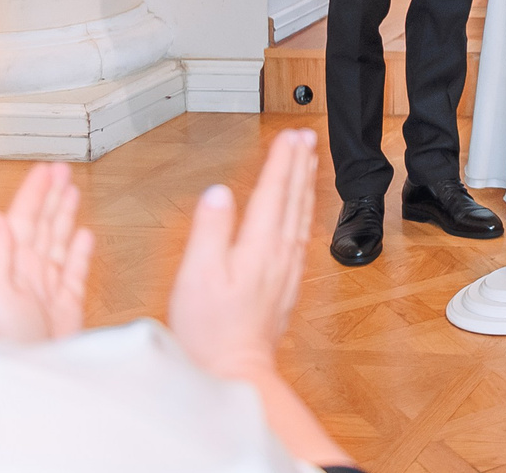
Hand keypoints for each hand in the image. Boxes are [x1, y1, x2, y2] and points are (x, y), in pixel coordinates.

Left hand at [0, 162, 93, 342]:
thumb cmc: (1, 346)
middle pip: (42, 226)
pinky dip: (80, 251)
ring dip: (65, 216)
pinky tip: (84, 236)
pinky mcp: (66, 307)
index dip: (34, 193)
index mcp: (7, 268)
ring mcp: (47, 291)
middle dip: (51, 196)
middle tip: (61, 171)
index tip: (45, 169)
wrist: (27, 383)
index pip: (22, 220)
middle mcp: (26, 276)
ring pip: (58, 242)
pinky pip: (75, 272)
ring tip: (72, 192)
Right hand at [166, 129, 317, 386]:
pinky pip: (300, 234)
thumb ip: (210, 231)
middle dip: (299, 165)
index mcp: (259, 247)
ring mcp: (287, 269)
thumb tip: (219, 192)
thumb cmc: (210, 329)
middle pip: (293, 199)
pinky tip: (300, 211)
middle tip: (306, 137)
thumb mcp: (197, 277)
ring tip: (308, 161)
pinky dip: (302, 212)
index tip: (290, 135)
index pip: (274, 193)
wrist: (236, 371)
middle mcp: (280, 254)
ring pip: (301, 215)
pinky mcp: (286, 284)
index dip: (282, 161)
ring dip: (305, 184)